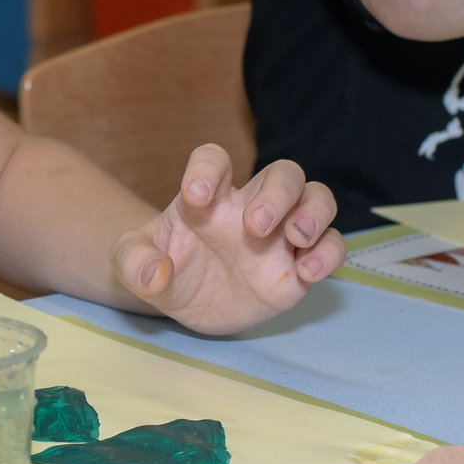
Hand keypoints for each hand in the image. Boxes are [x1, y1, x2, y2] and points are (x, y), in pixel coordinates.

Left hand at [112, 145, 344, 334]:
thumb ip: (134, 263)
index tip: (195, 195)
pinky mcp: (298, 267)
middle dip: (277, 193)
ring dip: (314, 212)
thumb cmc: (164, 266)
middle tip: (255, 226)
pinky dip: (328, 253)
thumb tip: (154, 274)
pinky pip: (331, 246)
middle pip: (283, 173)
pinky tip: (307, 272)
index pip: (214, 160)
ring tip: (296, 239)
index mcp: (209, 198)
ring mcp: (280, 236)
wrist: (187, 302)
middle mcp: (250, 207)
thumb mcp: (132, 264)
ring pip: (316, 199)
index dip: (208, 168)